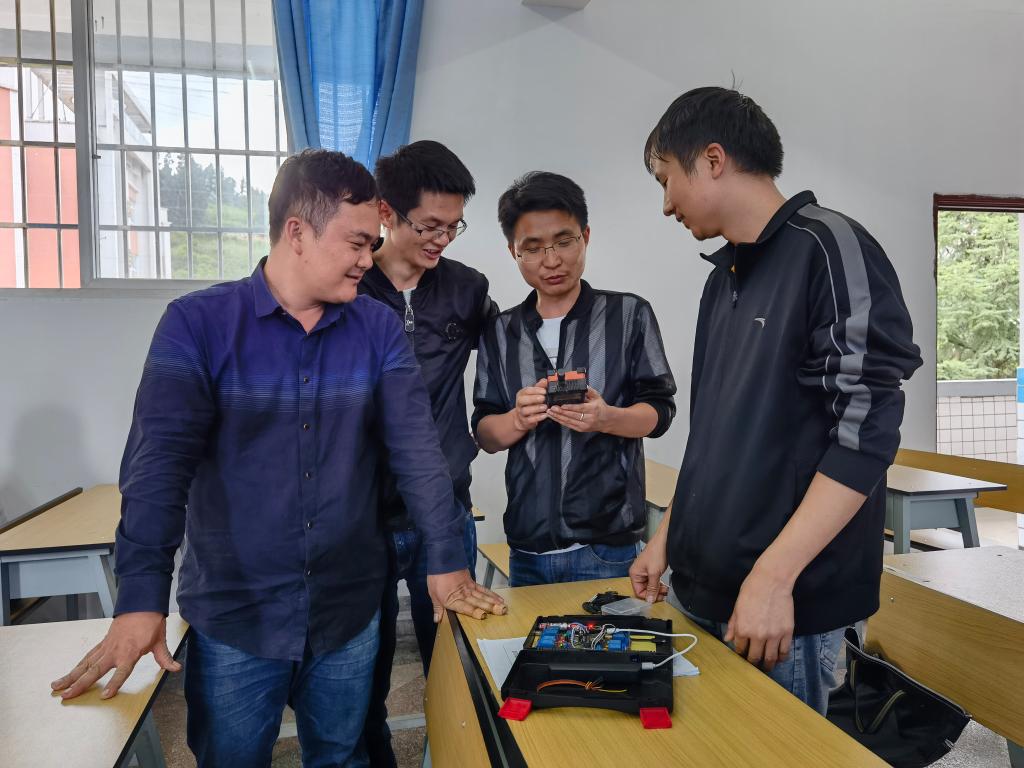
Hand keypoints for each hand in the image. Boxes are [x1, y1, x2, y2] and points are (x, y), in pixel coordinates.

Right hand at [50, 612, 180, 699]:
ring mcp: (106, 647)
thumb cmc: (151, 622)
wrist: (141, 603)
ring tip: (57, 687)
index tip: (105, 696)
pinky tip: (67, 675)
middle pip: (95, 670)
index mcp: (130, 652)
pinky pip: (87, 656)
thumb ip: (164, 657)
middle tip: (67, 695)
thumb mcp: (160, 640)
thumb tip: (175, 668)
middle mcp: (115, 651)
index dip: (114, 683)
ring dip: (71, 676)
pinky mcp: (102, 643)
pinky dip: (77, 666)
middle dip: (81, 684)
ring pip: (86, 664)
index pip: (122, 672)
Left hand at [427, 569, 507, 621]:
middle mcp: (463, 595)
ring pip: (483, 596)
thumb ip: (438, 608)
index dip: (475, 612)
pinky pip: (484, 589)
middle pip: (478, 602)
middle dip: (490, 608)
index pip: (465, 608)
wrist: (442, 561)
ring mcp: (470, 588)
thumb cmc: (437, 578)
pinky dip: (491, 594)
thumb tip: (437, 620)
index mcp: (452, 600)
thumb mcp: (433, 594)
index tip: (484, 615)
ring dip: (494, 602)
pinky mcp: (473, 583)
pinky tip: (498, 598)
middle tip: (501, 612)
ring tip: (503, 607)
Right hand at [511, 378, 548, 431]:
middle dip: (533, 398)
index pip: (526, 391)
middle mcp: (520, 403)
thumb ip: (539, 387)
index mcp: (521, 395)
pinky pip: (530, 420)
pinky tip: (545, 415)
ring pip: (525, 410)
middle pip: (523, 400)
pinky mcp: (525, 421)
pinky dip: (537, 417)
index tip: (544, 390)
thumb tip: (545, 380)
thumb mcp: (533, 394)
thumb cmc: (529, 404)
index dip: (535, 390)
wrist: (521, 419)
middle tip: (543, 398)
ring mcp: (521, 413)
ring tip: (545, 407)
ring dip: (536, 408)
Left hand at [548, 387, 608, 432]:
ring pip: (569, 421)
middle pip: (572, 415)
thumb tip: (582, 384)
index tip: (561, 405)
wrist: (606, 420)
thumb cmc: (600, 407)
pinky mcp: (581, 429)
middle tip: (551, 408)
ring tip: (550, 412)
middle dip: (560, 412)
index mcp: (593, 409)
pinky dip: (560, 421)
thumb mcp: (597, 396)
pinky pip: (568, 425)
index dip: (570, 407)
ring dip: (558, 417)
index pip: (580, 408)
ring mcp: (584, 425)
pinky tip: (554, 417)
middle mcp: (589, 418)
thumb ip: (589, 391)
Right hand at [629, 542, 668, 602]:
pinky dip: (659, 584)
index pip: (638, 592)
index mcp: (634, 574)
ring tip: (666, 590)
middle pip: (644, 590)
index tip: (658, 598)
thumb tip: (649, 600)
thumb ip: (652, 588)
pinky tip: (664, 585)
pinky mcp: (651, 570)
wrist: (664, 541)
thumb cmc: (656, 552)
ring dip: (658, 589)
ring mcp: (645, 572)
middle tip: (664, 594)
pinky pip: (653, 581)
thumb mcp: (654, 573)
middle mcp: (638, 573)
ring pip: (650, 586)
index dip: (648, 596)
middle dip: (654, 593)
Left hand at [724, 565, 794, 671]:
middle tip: (754, 664)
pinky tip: (779, 658)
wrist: (772, 581)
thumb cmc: (751, 590)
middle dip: (753, 663)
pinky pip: (784, 651)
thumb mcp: (737, 607)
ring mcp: (774, 635)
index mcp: (743, 629)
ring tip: (767, 667)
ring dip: (768, 665)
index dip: (741, 653)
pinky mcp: (787, 632)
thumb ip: (733, 625)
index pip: (740, 649)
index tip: (743, 655)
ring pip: (770, 658)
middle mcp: (758, 636)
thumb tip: (728, 638)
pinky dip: (781, 657)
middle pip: (755, 657)